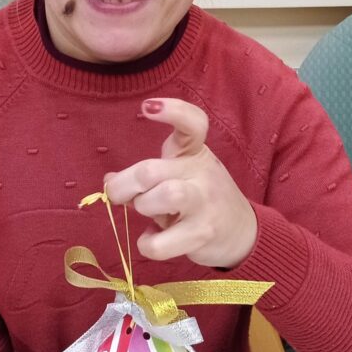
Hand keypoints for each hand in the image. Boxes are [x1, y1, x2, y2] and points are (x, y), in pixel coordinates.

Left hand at [105, 98, 257, 267]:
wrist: (242, 233)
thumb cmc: (200, 201)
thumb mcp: (177, 179)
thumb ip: (145, 179)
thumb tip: (109, 181)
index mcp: (194, 154)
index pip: (193, 124)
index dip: (172, 111)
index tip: (148, 107)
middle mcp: (201, 173)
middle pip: (151, 170)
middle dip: (123, 186)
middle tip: (117, 195)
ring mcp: (204, 204)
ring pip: (163, 197)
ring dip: (142, 207)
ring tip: (146, 213)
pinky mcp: (202, 234)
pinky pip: (159, 243)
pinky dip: (148, 243)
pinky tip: (155, 239)